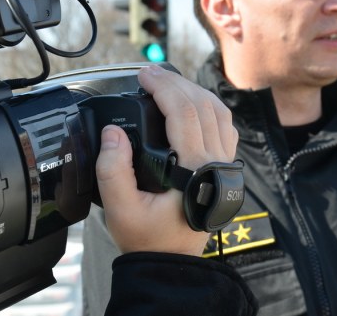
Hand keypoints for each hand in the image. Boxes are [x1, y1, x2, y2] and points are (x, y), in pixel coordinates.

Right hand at [95, 64, 237, 255]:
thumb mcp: (120, 209)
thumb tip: (113, 132)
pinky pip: (224, 125)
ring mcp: (224, 163)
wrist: (172, 263)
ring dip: (193, 90)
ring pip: (218, 111)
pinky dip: (207, 106)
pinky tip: (189, 101)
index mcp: (195, 169)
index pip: (184, 112)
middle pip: (202, 105)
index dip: (163, 87)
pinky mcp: (224, 167)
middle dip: (175, 82)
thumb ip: (112, 170)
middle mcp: (216, 162)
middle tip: (149, 72)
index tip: (143, 75)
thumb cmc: (148, 239)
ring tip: (166, 81)